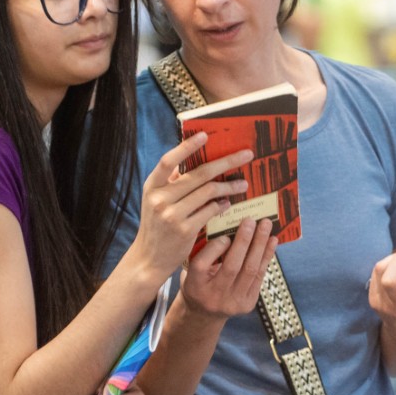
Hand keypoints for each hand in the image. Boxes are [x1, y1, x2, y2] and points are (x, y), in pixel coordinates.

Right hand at [125, 133, 252, 282]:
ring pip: (209, 192)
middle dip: (226, 162)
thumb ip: (169, 183)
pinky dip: (222, 205)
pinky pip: (210, 211)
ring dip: (230, 186)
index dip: (186, 147)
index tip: (205, 135)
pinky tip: (228, 203)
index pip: (168, 161)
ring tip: (244, 184)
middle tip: (246, 155)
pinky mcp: (184, 230)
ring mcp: (172, 215)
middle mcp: (160, 198)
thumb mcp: (155, 201)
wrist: (149, 259)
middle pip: (198, 174)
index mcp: (152, 187)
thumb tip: (186, 164)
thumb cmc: (156, 227)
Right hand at [183, 217, 276, 320]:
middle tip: (250, 221)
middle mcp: (213, 296)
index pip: (202, 265)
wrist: (205, 314)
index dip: (215, 247)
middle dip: (243, 241)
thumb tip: (228, 227)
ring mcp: (233, 303)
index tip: (225, 234)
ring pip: (250, 270)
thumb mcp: (192, 270)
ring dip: (260, 245)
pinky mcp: (248, 303)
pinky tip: (271, 241)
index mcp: (194, 285)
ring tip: (265, 225)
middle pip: (231, 266)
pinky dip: (266, 256)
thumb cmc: (198, 283)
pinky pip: (260, 276)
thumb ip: (205, 253)